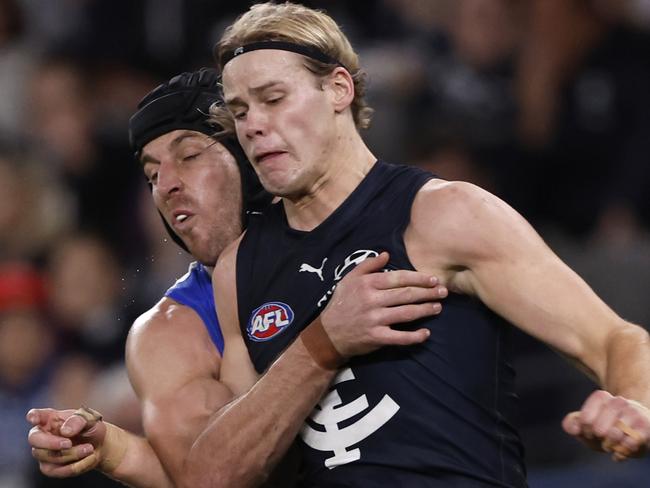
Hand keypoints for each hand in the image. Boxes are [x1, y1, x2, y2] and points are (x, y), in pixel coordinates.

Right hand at [27, 407, 106, 476]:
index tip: (33, 418)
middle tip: (69, 444)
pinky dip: (75, 465)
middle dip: (51, 443)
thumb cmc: (90, 428)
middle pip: (35, 439)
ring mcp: (43, 452)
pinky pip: (57, 470)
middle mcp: (42, 435)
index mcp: (51, 418)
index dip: (33, 416)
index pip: (37, 415)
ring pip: (49, 456)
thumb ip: (78, 420)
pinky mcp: (49, 468)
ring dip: (72, 454)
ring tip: (89, 448)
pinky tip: (87, 458)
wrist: (99, 446)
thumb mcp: (90, 419)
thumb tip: (65, 431)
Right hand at [321, 251, 445, 357]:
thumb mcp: (349, 279)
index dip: (418, 278)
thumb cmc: (341, 303)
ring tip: (438, 307)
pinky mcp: (376, 337)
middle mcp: (372, 300)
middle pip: (406, 295)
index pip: (398, 278)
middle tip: (443, 292)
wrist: (327, 333)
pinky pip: (400, 337)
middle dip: (427, 293)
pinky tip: (426, 333)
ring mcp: (375, 319)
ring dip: (425, 310)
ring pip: (406, 313)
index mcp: (367, 284)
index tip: (433, 279)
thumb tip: (386, 254)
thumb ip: (368, 265)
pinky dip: (414, 336)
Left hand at [562, 390, 649, 460]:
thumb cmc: (607, 426)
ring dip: (610, 446)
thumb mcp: (586, 425)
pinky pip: (629, 445)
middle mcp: (619, 401)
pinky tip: (622, 451)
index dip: (585, 431)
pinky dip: (622, 453)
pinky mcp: (646, 427)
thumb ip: (571, 424)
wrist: (637, 428)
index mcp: (601, 397)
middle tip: (603, 438)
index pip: (585, 419)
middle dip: (598, 439)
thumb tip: (575, 430)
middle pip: (598, 429)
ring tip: (613, 443)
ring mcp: (634, 413)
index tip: (590, 431)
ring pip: (614, 436)